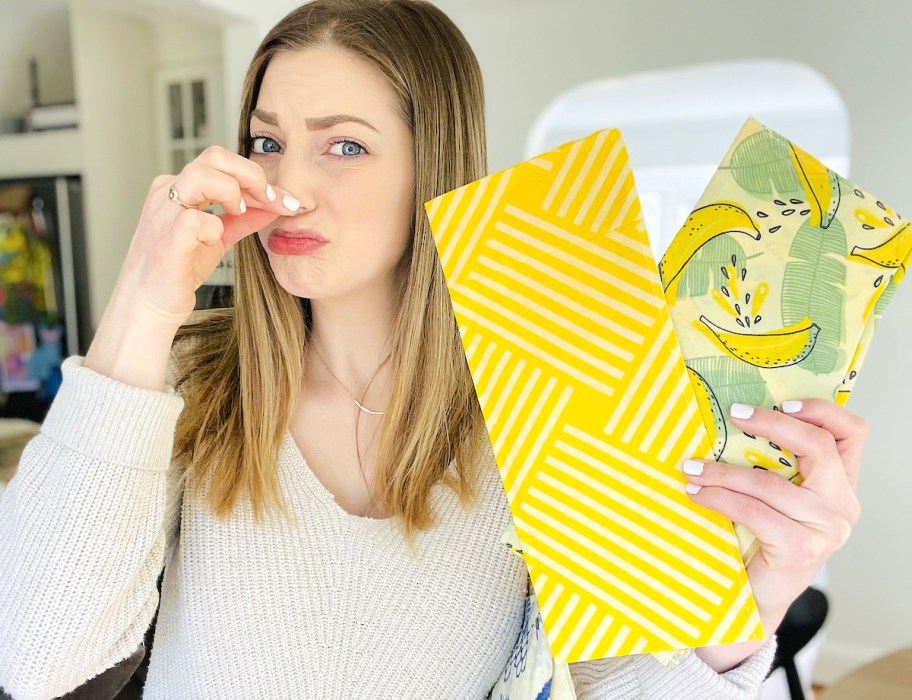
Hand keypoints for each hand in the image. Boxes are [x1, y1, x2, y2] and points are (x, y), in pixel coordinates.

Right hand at [114, 145, 300, 327]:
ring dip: (232, 193)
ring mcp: (164, 214)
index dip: (256, 176)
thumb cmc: (178, 270)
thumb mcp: (217, 239)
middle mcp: (167, 193)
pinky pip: (195, 221)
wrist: (148, 306)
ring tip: (239, 215)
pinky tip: (213, 242)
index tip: (284, 199)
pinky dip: (213, 229)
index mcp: (178, 188)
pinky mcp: (167, 241)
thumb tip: (273, 207)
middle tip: (271, 201)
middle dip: (252, 176)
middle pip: (214, 156)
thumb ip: (242, 220)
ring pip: (201, 175)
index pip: (222, 162)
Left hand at [682, 398, 866, 670]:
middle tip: (732, 414)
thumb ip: (776, 463)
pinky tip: (696, 493)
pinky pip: (752, 510)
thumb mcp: (777, 495)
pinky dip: (717, 498)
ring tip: (692, 467)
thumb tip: (735, 415)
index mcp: (841, 484)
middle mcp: (842, 505)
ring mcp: (826, 529)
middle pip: (816, 446)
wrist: (759, 596)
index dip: (822, 411)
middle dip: (771, 424)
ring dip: (723, 471)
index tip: (783, 402)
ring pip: (769, 482)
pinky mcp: (800, 549)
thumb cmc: (764, 539)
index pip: (852, 434)